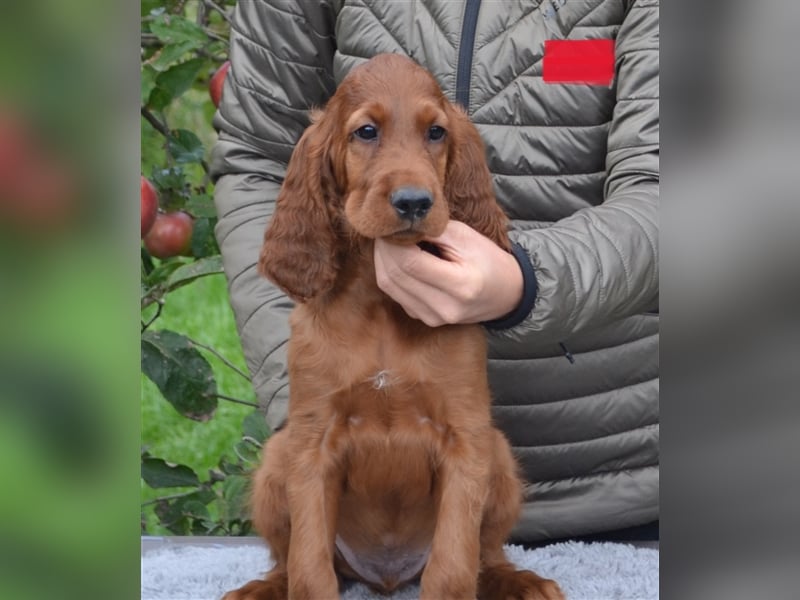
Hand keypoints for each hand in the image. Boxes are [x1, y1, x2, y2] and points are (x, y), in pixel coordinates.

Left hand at [374, 221, 522, 325]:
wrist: (506, 293)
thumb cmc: (488, 260)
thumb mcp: (467, 237)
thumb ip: (432, 231)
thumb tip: (399, 227)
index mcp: (460, 285)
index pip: (410, 262)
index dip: (393, 242)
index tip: (391, 225)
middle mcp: (444, 307)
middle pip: (395, 276)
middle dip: (384, 249)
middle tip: (384, 231)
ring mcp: (433, 318)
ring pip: (389, 287)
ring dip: (383, 261)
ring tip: (388, 242)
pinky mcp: (425, 319)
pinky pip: (396, 295)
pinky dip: (391, 274)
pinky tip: (397, 260)